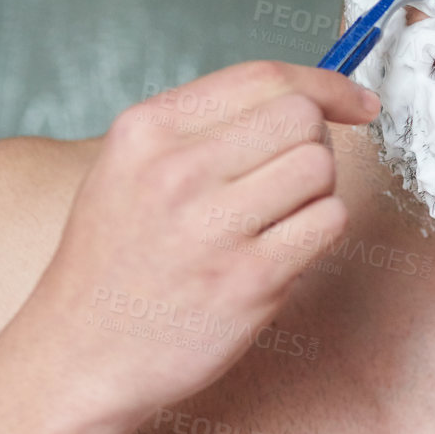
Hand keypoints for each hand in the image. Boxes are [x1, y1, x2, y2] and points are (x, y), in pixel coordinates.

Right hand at [19, 60, 380, 420]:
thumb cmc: (115, 262)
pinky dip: (320, 232)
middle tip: (291, 181)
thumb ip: (203, 128)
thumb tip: (308, 99)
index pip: (263, 78)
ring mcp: (213, 227)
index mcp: (147, 130)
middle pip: (301, 119)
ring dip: (317, 193)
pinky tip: (282, 251)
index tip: (356, 105)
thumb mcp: (129, 169)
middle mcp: (177, 170)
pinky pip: (328, 223)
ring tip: (277, 221)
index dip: (326, 86)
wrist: (78, 355)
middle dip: (315, 144)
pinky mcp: (249, 280)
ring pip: (321, 169)